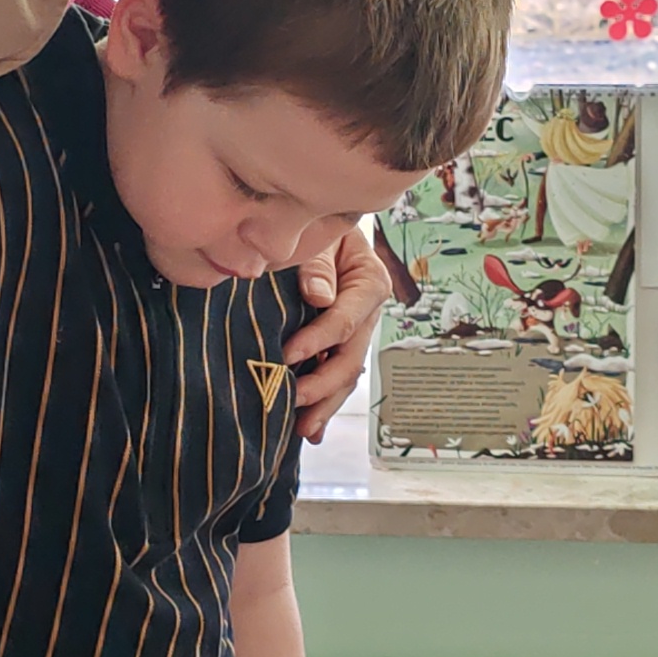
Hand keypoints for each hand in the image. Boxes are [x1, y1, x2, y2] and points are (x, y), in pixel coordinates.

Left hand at [281, 221, 394, 440]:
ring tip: (303, 429)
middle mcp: (369, 314)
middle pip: (350, 358)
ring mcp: (357, 333)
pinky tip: (310, 430)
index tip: (288, 355)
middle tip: (291, 401)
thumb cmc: (319, 226)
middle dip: (323, 385)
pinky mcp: (340, 345)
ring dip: (325, 404)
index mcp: (370, 284)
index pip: (345, 320)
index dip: (318, 340)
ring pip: (346, 375)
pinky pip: (336, 377)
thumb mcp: (321, 236)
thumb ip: (317, 265)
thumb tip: (318, 297)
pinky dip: (324, 403)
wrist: (322, 227)